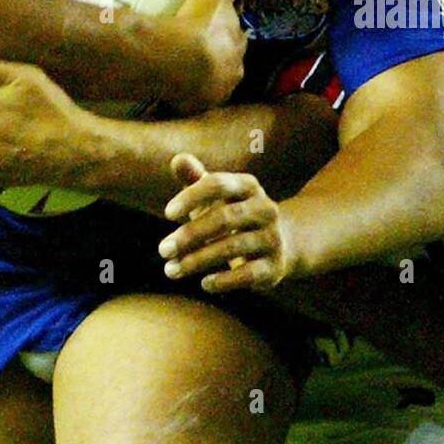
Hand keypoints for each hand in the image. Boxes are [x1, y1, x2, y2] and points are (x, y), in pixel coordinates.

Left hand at [158, 154, 298, 292]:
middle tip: (163, 249)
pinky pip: (248, 274)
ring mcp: (272, 238)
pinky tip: (203, 283)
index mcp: (248, 186)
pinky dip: (223, 280)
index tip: (167, 214)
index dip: (192, 196)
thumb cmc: (234, 215)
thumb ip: (196, 179)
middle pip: (225, 218)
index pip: (219, 184)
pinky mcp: (274, 267)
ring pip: (233, 247)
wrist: (281, 244)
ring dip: (197, 260)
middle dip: (190, 234)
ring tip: (171, 270)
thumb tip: (177, 159)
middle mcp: (265, 209)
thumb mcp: (216, 197)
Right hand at [160, 0, 253, 111]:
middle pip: (225, 65)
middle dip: (216, 60)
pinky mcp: (193, 107)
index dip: (226, 35)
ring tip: (181, 70)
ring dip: (200, 78)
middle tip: (195, 51)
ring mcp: (213, 93)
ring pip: (209, 84)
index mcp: (238, 47)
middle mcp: (232, 73)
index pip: (236, 40)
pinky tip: (170, 86)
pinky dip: (183, 95)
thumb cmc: (198, 22)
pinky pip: (189, 101)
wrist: (174, 58)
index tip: (213, 31)